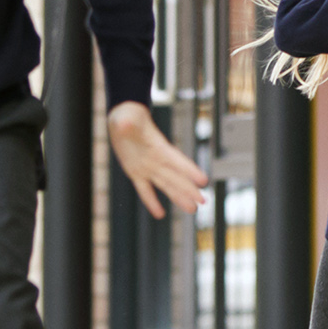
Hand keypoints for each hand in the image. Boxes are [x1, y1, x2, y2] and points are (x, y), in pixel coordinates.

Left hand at [108, 102, 207, 219]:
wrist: (124, 117)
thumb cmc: (128, 114)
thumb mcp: (127, 117)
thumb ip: (128, 122)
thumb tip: (126, 123)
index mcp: (157, 146)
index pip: (176, 160)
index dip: (189, 170)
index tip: (202, 180)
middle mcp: (156, 159)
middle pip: (175, 177)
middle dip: (188, 189)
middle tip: (203, 202)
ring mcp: (148, 167)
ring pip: (166, 185)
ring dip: (179, 197)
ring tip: (192, 210)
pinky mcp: (136, 172)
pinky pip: (145, 189)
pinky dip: (151, 201)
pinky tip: (159, 214)